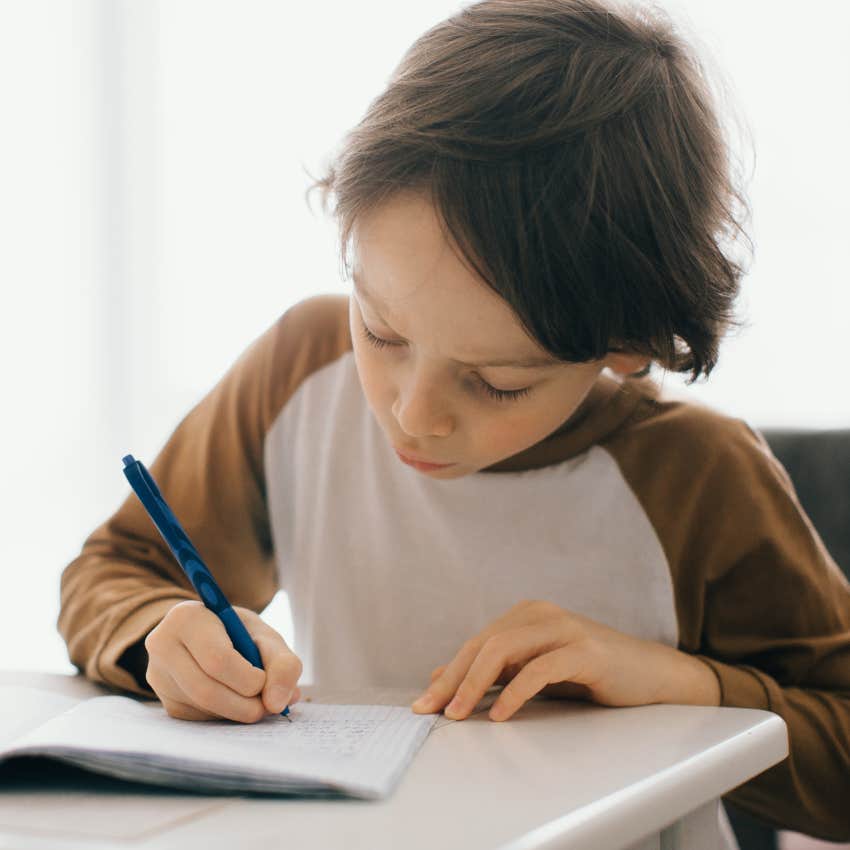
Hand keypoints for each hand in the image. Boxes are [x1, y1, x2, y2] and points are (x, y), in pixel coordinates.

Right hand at [145, 601, 302, 721]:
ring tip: (258, 703)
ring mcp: (159, 676)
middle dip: (244, 704)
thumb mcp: (266, 637)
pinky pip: (198, 719)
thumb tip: (278, 704)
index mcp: (187, 617)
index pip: (217, 659)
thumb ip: (282, 664)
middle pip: (206, 689)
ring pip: (202, 707)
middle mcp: (163, 645)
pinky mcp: (165, 701)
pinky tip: (236, 702)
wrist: (210, 637)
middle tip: (267, 706)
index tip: (264, 681)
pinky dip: (225, 716)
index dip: (247, 678)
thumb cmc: (241, 635)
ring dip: (237, 713)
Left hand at [411, 600, 719, 721]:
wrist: (651, 674)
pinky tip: (501, 714)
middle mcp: (541, 613)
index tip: (424, 703)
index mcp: (527, 615)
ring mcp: (564, 628)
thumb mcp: (536, 670)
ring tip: (458, 714)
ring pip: (506, 649)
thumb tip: (443, 677)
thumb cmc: (591, 673)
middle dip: (454, 679)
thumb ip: (497, 670)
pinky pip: (540, 668)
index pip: (478, 643)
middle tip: (431, 709)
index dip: (448, 672)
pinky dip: (515, 691)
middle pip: (485, 643)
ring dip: (475, 684)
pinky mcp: (585, 650)